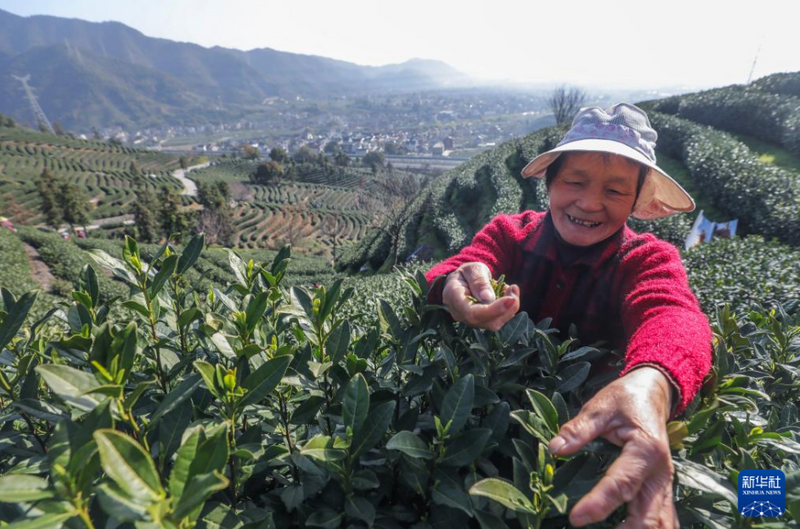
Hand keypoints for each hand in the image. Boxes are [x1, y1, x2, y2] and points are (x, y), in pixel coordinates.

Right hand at [442, 262, 519, 331]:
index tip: (510, 299)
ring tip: (512, 289)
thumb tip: (488, 298)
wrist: (464, 280)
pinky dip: (508, 310)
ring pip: (493, 324)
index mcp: (453, 296)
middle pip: (485, 322)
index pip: (472, 313)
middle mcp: (459, 313)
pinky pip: (497, 321)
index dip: (493, 310)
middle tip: (514, 288)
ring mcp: (469, 321)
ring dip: (509, 309)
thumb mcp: (473, 269)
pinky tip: (509, 295)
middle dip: (505, 309)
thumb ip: (479, 281)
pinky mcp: (481, 323)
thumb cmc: (467, 273)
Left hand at [548, 367, 677, 527]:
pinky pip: (662, 518)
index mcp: (646, 450)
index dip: (599, 504)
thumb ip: (579, 428)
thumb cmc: (625, 398)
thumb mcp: (601, 406)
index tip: (576, 518)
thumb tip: (555, 448)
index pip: (621, 484)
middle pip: (649, 515)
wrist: (653, 392)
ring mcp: (664, 484)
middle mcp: (660, 473)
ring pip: (662, 523)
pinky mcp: (660, 490)